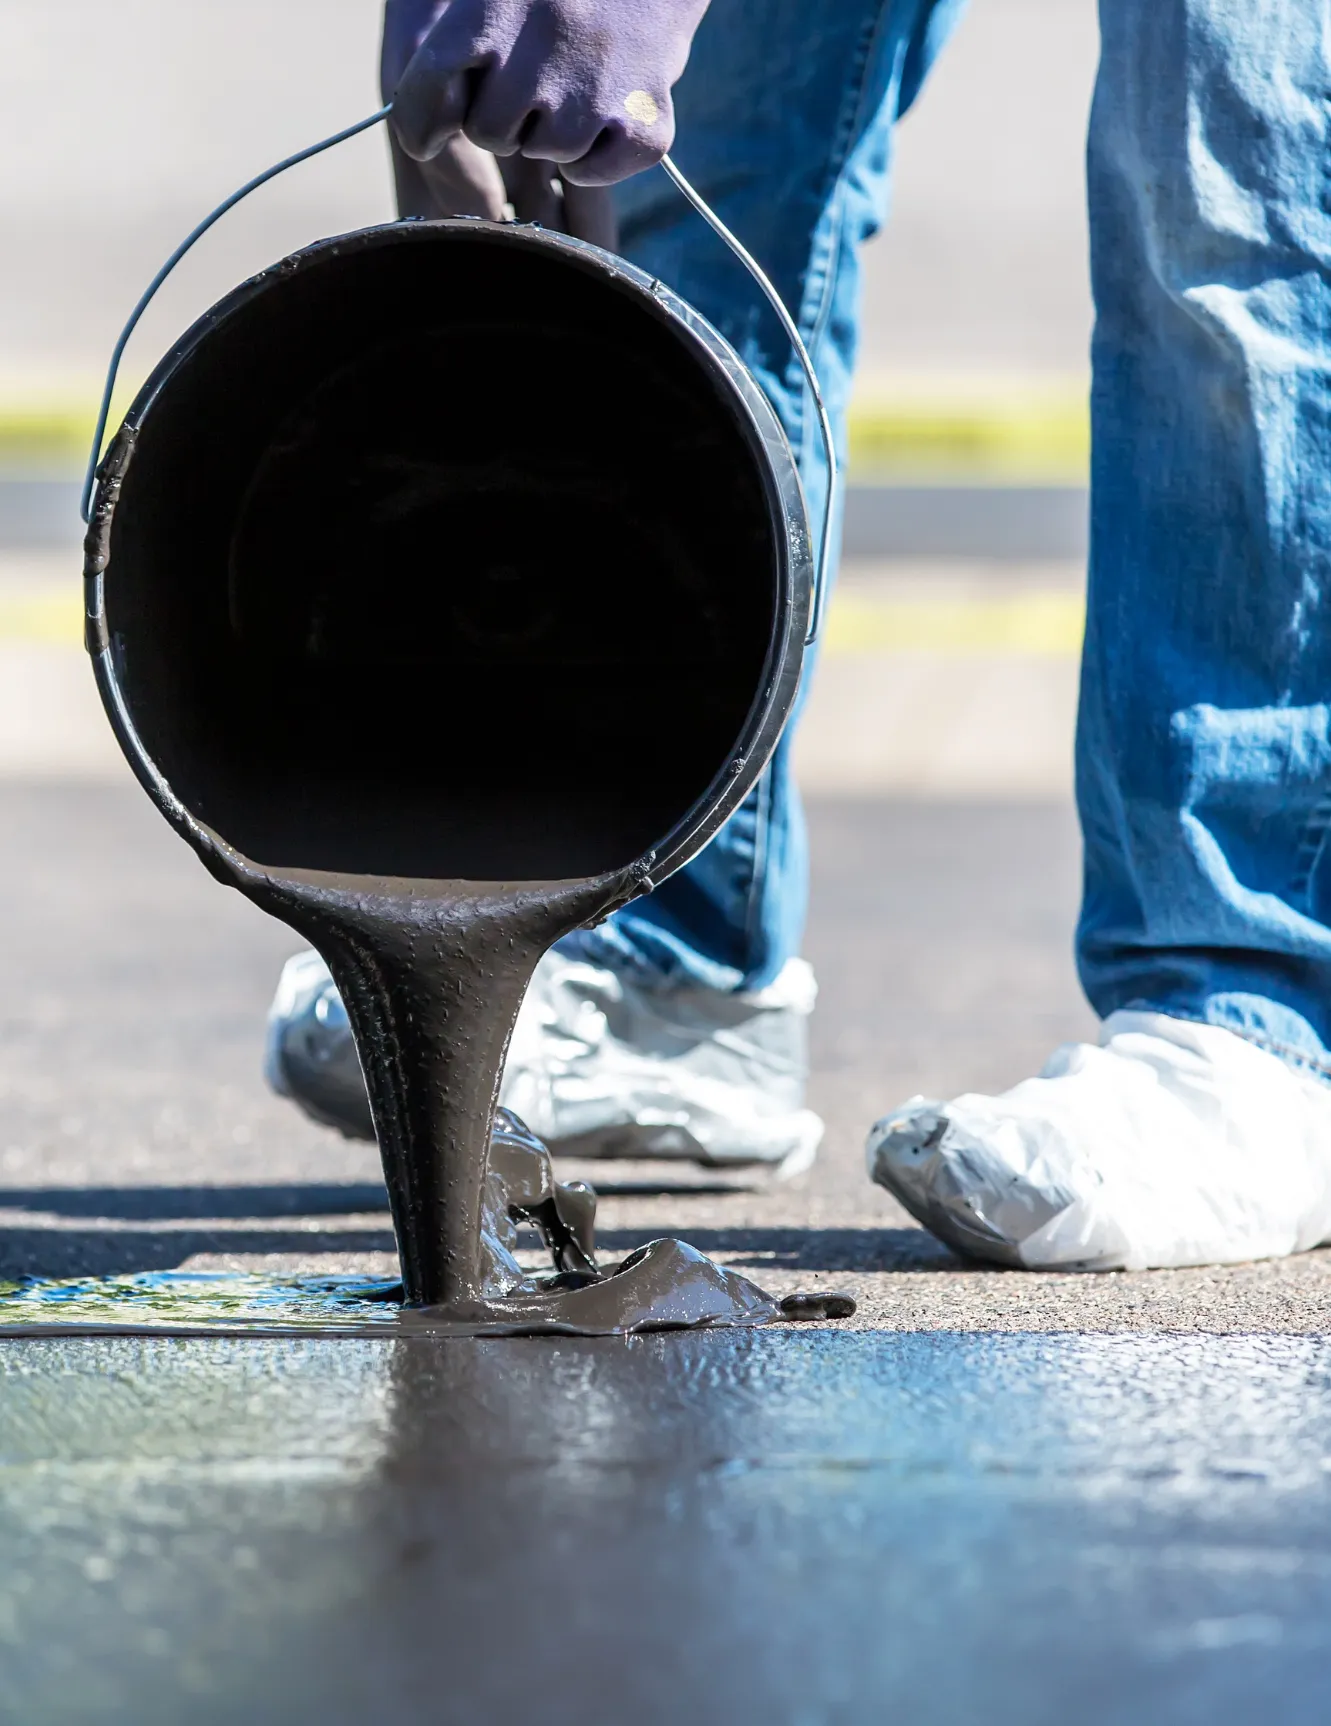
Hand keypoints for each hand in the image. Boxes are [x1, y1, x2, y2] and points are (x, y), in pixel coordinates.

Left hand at [382, 1, 620, 244]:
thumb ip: (453, 44)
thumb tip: (421, 133)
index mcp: (493, 8)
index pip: (428, 87)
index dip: (419, 122)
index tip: (424, 139)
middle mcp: (542, 50)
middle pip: (489, 133)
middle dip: (505, 116)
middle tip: (537, 77)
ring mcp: (595, 92)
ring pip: (544, 154)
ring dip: (554, 131)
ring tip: (580, 80)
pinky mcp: (643, 126)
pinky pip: (590, 173)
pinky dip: (595, 157)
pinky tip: (610, 110)